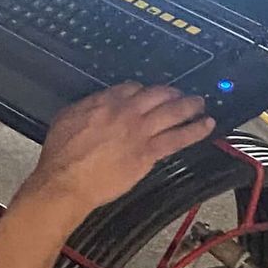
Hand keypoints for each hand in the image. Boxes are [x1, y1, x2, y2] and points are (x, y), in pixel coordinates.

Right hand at [21, 84, 214, 214]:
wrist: (66, 180)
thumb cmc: (61, 156)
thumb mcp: (65, 118)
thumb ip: (85, 108)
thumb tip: (93, 105)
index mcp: (104, 102)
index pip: (132, 87)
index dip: (143, 90)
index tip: (148, 93)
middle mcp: (126, 112)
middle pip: (157, 94)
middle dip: (172, 92)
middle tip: (180, 93)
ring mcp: (139, 131)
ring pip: (172, 112)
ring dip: (189, 105)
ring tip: (200, 103)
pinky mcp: (148, 153)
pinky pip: (178, 138)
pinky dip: (195, 130)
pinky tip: (206, 126)